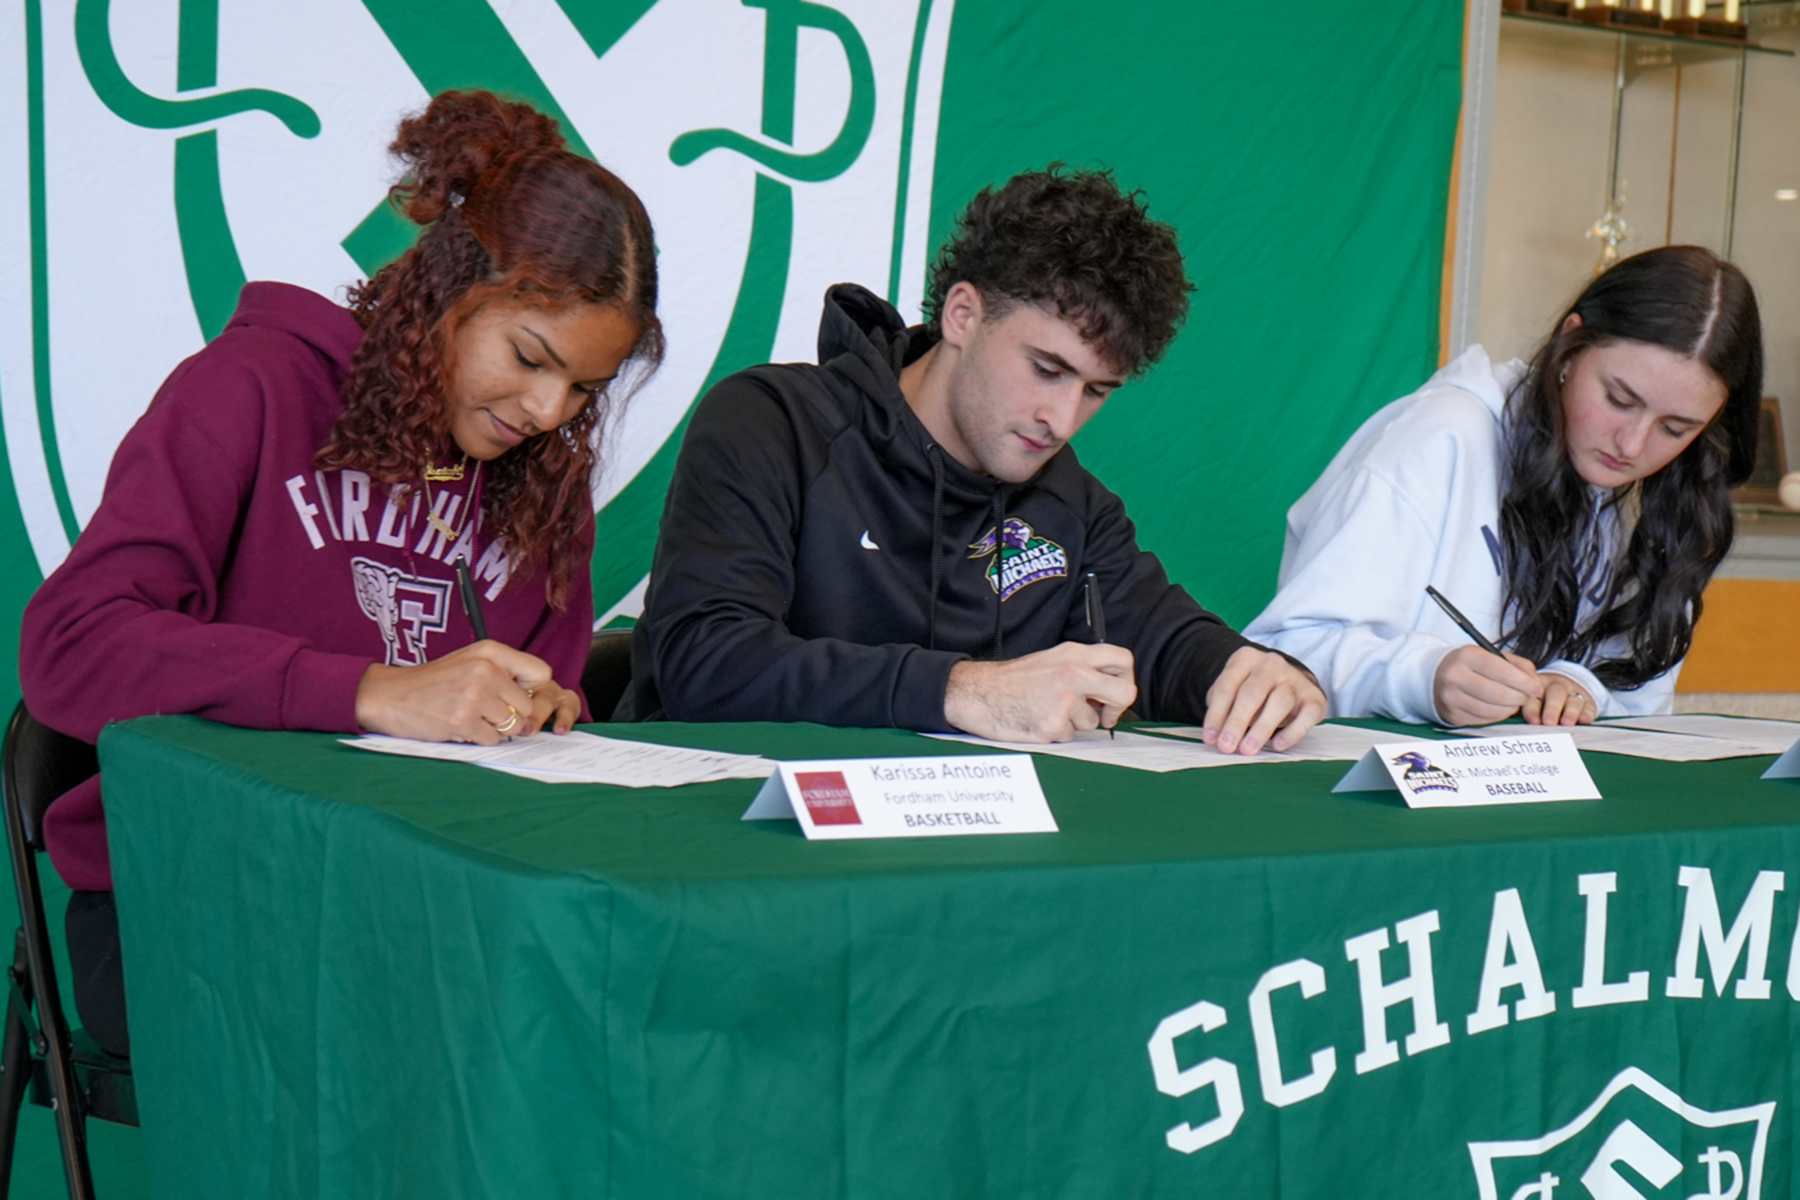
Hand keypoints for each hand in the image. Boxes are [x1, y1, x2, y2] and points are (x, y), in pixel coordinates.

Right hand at [354, 640, 575, 743]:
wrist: (389, 695)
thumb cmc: (434, 682)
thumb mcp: (471, 661)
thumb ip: (505, 674)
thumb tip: (538, 709)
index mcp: (491, 651)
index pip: (542, 673)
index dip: (533, 690)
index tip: (516, 696)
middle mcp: (486, 669)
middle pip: (528, 706)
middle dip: (511, 715)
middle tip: (483, 710)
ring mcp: (475, 695)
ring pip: (513, 726)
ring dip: (495, 728)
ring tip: (470, 716)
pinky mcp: (464, 720)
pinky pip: (493, 740)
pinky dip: (479, 739)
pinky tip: (459, 726)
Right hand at [944, 642, 1136, 742]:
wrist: (977, 692)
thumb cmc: (1013, 680)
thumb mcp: (1051, 659)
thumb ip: (1082, 668)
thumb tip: (1107, 690)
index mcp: (1074, 654)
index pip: (1123, 660)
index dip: (1126, 679)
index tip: (1114, 693)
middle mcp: (1073, 674)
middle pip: (1124, 693)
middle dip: (1117, 709)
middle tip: (1105, 715)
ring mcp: (1064, 701)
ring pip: (1092, 722)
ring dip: (1074, 723)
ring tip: (1047, 711)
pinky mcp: (1052, 725)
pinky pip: (1069, 737)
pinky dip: (1055, 734)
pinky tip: (1037, 721)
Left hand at [1200, 645, 1326, 754]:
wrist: (1292, 681)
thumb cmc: (1255, 691)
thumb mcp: (1234, 691)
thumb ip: (1223, 709)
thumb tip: (1214, 737)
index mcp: (1245, 659)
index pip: (1226, 687)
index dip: (1216, 715)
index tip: (1210, 739)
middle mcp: (1271, 664)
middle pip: (1252, 693)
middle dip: (1236, 722)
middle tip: (1226, 746)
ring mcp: (1295, 679)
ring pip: (1279, 701)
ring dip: (1261, 728)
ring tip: (1248, 749)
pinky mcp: (1314, 697)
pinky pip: (1307, 715)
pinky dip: (1293, 732)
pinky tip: (1277, 745)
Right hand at [1432, 646, 1543, 726]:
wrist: (1436, 676)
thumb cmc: (1469, 665)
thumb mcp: (1490, 655)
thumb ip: (1517, 665)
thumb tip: (1535, 682)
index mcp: (1466, 656)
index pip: (1501, 670)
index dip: (1523, 682)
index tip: (1537, 688)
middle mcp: (1455, 676)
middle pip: (1498, 693)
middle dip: (1520, 697)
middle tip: (1528, 696)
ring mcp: (1451, 697)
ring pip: (1492, 710)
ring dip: (1510, 708)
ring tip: (1514, 702)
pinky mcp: (1452, 714)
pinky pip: (1484, 720)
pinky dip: (1498, 716)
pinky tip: (1500, 708)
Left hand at [1524, 672, 1597, 725]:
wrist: (1566, 687)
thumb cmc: (1542, 701)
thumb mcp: (1532, 701)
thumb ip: (1528, 712)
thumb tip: (1522, 728)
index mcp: (1537, 686)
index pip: (1534, 696)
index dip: (1533, 709)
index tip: (1533, 721)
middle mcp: (1556, 686)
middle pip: (1555, 694)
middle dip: (1552, 709)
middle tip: (1549, 722)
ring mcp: (1574, 692)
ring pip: (1573, 700)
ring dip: (1570, 713)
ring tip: (1566, 723)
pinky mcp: (1588, 700)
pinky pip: (1589, 706)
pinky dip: (1587, 713)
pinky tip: (1584, 720)